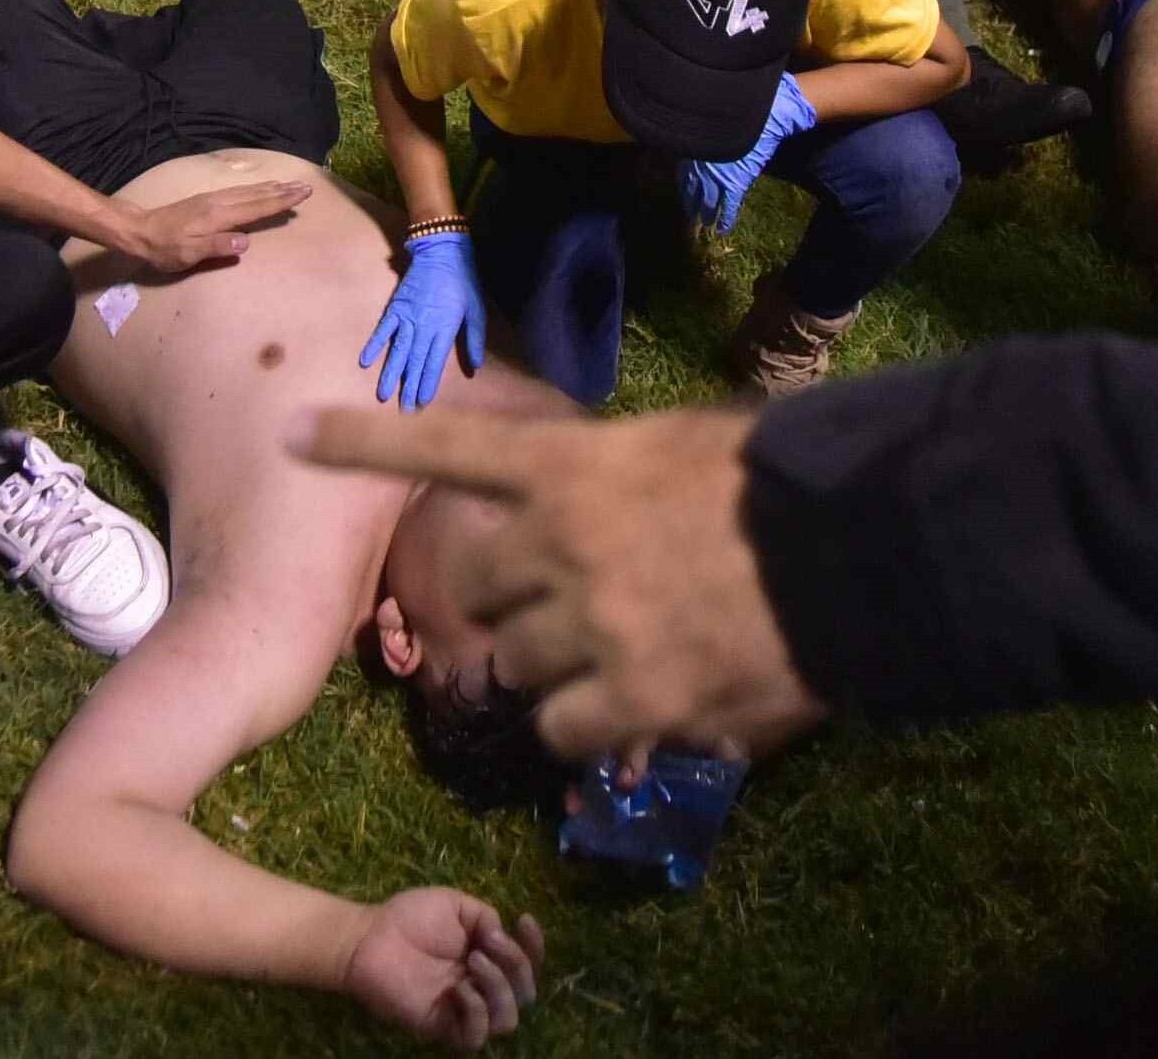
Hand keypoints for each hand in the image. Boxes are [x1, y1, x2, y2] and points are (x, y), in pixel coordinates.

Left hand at [123, 173, 307, 276]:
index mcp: (217, 215)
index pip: (256, 208)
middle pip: (257, 195)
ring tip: (288, 184)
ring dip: (271, 187)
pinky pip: (239, 191)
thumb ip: (217, 246)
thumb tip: (245, 241)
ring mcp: (212, 199)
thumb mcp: (188, 254)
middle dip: (282, 190)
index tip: (301, 194)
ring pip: (248, 191)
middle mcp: (218, 202)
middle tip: (305, 186)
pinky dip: (255, 189)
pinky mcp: (206, 200)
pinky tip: (258, 189)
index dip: (280, 201)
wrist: (139, 231)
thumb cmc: (164, 248)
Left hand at [295, 401, 825, 764]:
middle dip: (513, 595)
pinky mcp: (628, 697)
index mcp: (573, 464)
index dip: (367, 441)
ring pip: (517, 662)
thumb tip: (601, 507)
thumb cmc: (785, 480)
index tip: (298, 432)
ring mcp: (590, 624)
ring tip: (624, 651)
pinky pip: (560, 725)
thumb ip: (624, 473)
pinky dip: (586, 722)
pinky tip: (636, 705)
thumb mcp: (691, 442)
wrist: (858, 548)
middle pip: (479, 583)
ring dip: (555, 662)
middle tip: (569, 597)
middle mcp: (560, 541)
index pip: (447, 445)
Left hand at [340, 889, 543, 1048]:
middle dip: (517, 965)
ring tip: (472, 961)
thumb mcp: (456, 905)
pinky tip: (459, 988)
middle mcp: (481, 987)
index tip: (524, 919)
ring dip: (499, 987)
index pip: (527, 965)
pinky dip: (476, 1012)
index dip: (534, 946)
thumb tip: (503, 934)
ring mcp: (462, 1009)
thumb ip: (486, 917)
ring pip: (507, 1020)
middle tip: (484, 944)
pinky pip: (474, 1037)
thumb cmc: (408, 917)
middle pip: (525, 994)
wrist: (369, 937)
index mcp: (488, 960)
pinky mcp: (441, 1026)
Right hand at [359, 223, 486, 409]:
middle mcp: (423, 326)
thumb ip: (473, 339)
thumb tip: (476, 367)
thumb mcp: (476, 309)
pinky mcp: (395, 307)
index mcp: (444, 328)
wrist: (442, 251)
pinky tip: (365, 363)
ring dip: (389, 374)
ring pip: (397, 351)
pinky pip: (382, 330)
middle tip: (403, 409)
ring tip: (382, 395)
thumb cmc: (463, 281)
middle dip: (408, 387)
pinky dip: (374, 346)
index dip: (427, 383)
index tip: (422, 403)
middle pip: (414, 362)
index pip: (434, 363)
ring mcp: (406, 317)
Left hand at [678, 74, 815, 235]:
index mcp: (694, 150)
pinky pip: (728, 207)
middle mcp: (700, 167)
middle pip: (692, 191)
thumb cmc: (736, 114)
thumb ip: (706, 134)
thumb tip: (702, 135)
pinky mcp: (734, 185)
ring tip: (705, 223)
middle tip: (691, 215)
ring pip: (707, 202)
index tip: (684, 193)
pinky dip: (725, 220)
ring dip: (706, 214)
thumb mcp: (713, 122)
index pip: (684, 174)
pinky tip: (722, 230)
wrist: (757, 117)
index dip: (684, 186)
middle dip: (691, 204)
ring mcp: (716, 177)